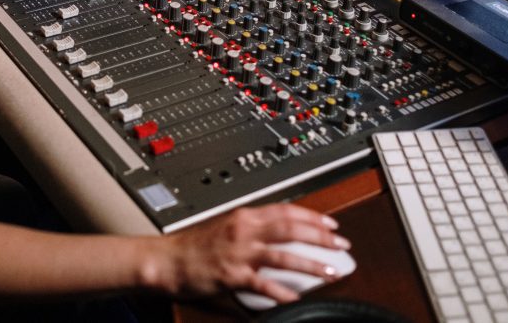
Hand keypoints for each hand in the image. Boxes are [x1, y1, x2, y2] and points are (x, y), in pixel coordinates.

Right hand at [148, 204, 349, 302]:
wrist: (166, 260)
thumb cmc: (192, 245)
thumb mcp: (225, 225)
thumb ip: (251, 226)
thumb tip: (278, 231)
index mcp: (244, 215)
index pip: (286, 210)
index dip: (312, 216)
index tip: (331, 224)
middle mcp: (244, 230)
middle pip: (291, 229)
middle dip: (320, 237)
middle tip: (341, 245)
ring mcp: (239, 253)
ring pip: (283, 255)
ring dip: (310, 264)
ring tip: (330, 272)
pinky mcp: (232, 275)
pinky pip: (262, 284)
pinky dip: (281, 291)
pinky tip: (295, 297)